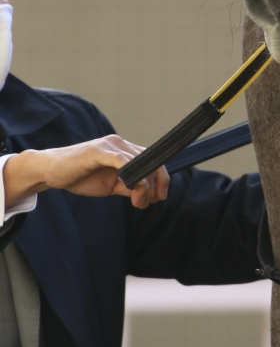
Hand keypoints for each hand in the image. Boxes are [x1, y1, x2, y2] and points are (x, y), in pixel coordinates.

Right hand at [3, 136, 169, 209]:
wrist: (51, 171)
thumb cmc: (80, 177)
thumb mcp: (110, 185)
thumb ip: (129, 187)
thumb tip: (149, 195)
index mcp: (125, 151)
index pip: (152, 160)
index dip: (161, 178)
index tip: (161, 197)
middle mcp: (120, 144)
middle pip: (150, 160)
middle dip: (156, 183)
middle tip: (148, 202)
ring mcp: (110, 145)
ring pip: (139, 161)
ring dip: (144, 184)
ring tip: (138, 201)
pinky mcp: (98, 151)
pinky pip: (122, 160)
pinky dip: (131, 174)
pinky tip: (131, 187)